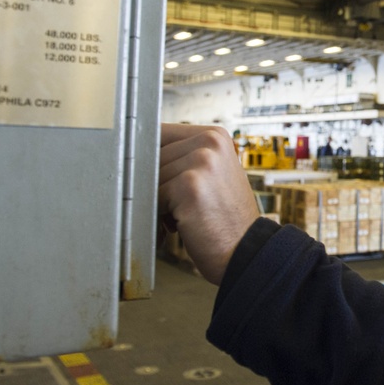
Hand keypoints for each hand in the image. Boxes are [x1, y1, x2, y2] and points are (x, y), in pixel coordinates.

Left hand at [159, 123, 262, 284]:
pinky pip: (152, 196)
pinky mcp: (190, 185)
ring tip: (180, 216)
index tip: (156, 180)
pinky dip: (158, 216)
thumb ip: (183, 157)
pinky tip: (180, 225)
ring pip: (149, 176)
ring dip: (156, 201)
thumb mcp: (212, 174)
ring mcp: (202, 161)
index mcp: (214, 135)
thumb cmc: (224, 218)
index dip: (150, 159)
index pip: (160, 133)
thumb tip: (137, 152)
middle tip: (175, 207)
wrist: (246, 251)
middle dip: (155, 184)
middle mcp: (210, 142)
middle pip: (151, 155)